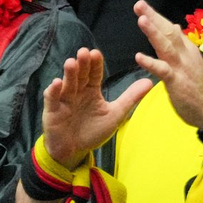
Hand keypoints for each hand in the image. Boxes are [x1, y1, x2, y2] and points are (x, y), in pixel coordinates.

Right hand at [41, 46, 150, 168]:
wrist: (74, 150)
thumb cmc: (92, 131)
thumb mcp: (115, 114)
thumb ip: (130, 97)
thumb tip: (150, 82)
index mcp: (91, 91)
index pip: (94, 74)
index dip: (95, 64)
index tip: (96, 53)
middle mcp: (77, 91)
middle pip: (80, 75)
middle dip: (82, 64)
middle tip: (84, 52)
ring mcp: (63, 100)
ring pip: (66, 84)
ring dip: (68, 74)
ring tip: (71, 62)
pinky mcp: (52, 110)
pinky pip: (51, 99)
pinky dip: (53, 91)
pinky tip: (56, 83)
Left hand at [133, 0, 202, 127]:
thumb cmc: (199, 87)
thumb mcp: (190, 61)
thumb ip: (180, 44)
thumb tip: (173, 25)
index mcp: (187, 48)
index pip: (170, 28)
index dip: (156, 16)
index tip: (141, 6)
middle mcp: (185, 53)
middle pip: (168, 32)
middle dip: (153, 17)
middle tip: (138, 4)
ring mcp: (181, 67)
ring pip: (166, 46)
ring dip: (153, 32)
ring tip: (141, 19)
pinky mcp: (177, 81)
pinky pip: (162, 70)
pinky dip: (150, 63)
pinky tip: (139, 56)